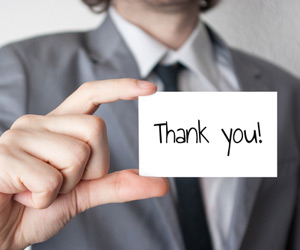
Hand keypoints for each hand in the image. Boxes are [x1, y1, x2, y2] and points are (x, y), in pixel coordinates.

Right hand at [0, 79, 168, 249]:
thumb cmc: (35, 208)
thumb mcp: (82, 194)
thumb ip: (117, 185)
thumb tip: (161, 184)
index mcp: (58, 126)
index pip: (91, 94)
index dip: (120, 88)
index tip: (150, 88)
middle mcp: (39, 123)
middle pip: (96, 129)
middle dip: (92, 167)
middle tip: (63, 184)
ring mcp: (20, 136)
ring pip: (77, 155)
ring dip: (66, 186)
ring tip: (38, 192)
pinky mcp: (5, 156)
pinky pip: (50, 180)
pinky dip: (44, 199)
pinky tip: (23, 197)